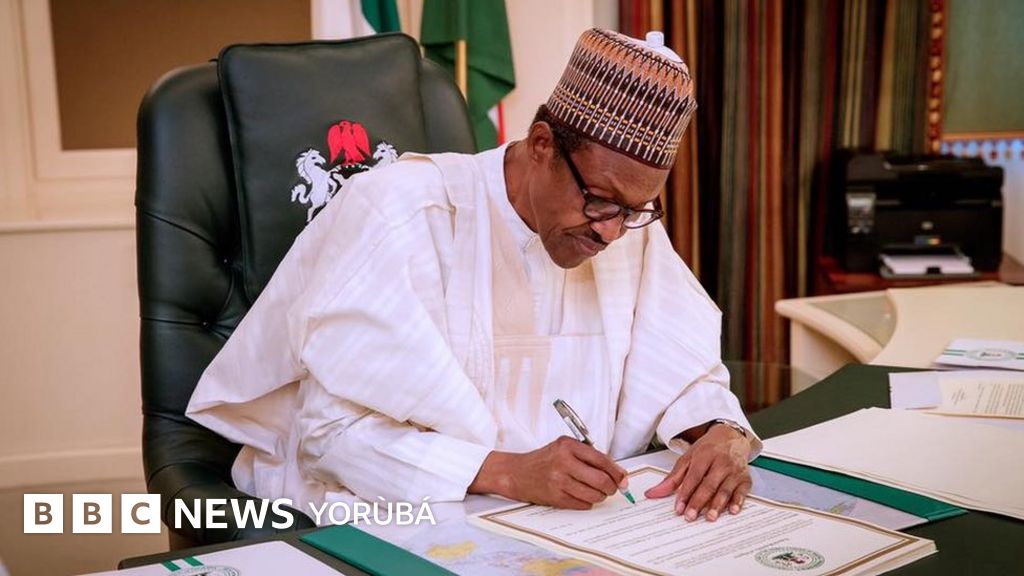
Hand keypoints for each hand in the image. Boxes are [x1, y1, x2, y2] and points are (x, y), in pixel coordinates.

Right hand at [469, 436, 627, 508]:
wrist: (516, 473)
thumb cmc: (543, 460)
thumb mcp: (564, 448)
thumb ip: (589, 456)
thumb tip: (617, 473)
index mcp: (568, 446)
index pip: (602, 460)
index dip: (617, 472)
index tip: (623, 478)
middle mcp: (564, 462)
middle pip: (601, 480)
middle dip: (611, 487)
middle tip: (612, 488)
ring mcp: (559, 481)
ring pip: (594, 495)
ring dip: (600, 496)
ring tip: (596, 492)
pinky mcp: (556, 497)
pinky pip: (583, 504)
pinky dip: (587, 502)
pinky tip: (581, 495)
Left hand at [644, 423, 751, 521]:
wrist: (731, 436)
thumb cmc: (708, 448)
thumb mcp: (688, 458)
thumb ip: (672, 478)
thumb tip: (654, 493)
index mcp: (704, 455)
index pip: (693, 477)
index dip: (685, 493)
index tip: (679, 508)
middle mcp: (720, 462)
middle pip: (708, 485)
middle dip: (699, 502)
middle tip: (691, 516)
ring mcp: (734, 470)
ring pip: (725, 489)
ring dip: (717, 505)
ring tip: (710, 517)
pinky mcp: (745, 478)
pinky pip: (742, 491)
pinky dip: (738, 501)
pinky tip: (733, 510)